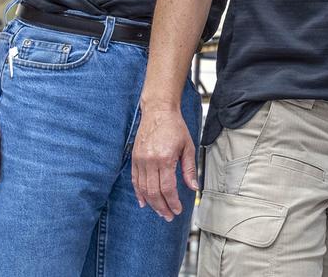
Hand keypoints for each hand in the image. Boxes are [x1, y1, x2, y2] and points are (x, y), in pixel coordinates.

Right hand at [131, 106, 197, 220]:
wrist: (158, 111)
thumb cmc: (175, 127)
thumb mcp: (188, 146)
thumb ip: (189, 168)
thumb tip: (194, 187)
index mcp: (165, 158)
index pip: (167, 188)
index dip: (172, 202)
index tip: (177, 210)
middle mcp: (150, 161)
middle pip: (154, 192)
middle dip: (162, 207)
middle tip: (169, 216)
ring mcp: (140, 160)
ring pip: (143, 189)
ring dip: (151, 203)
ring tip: (159, 212)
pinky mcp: (134, 158)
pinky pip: (135, 180)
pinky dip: (138, 193)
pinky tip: (143, 202)